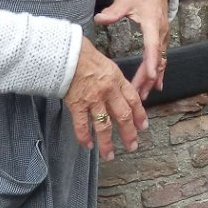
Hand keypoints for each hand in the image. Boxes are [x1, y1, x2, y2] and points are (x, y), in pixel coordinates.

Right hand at [65, 37, 146, 160]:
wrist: (65, 53)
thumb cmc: (84, 56)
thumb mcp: (107, 65)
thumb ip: (114, 81)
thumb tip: (121, 95)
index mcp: (117, 79)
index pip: (133, 100)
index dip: (139, 115)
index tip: (143, 127)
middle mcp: (108, 91)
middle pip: (123, 116)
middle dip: (129, 133)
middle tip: (132, 146)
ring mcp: (92, 99)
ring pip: (104, 125)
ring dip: (108, 143)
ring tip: (110, 155)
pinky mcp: (76, 104)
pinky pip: (82, 125)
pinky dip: (85, 137)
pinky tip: (88, 146)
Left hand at [95, 0, 170, 97]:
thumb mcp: (125, 0)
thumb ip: (113, 11)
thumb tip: (100, 18)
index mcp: (152, 24)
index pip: (153, 46)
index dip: (151, 62)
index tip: (149, 77)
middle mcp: (161, 33)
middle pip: (156, 60)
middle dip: (147, 78)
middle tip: (138, 95)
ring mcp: (164, 37)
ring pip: (160, 62)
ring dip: (152, 79)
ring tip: (144, 95)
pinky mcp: (162, 39)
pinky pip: (162, 59)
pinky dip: (158, 73)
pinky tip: (156, 86)